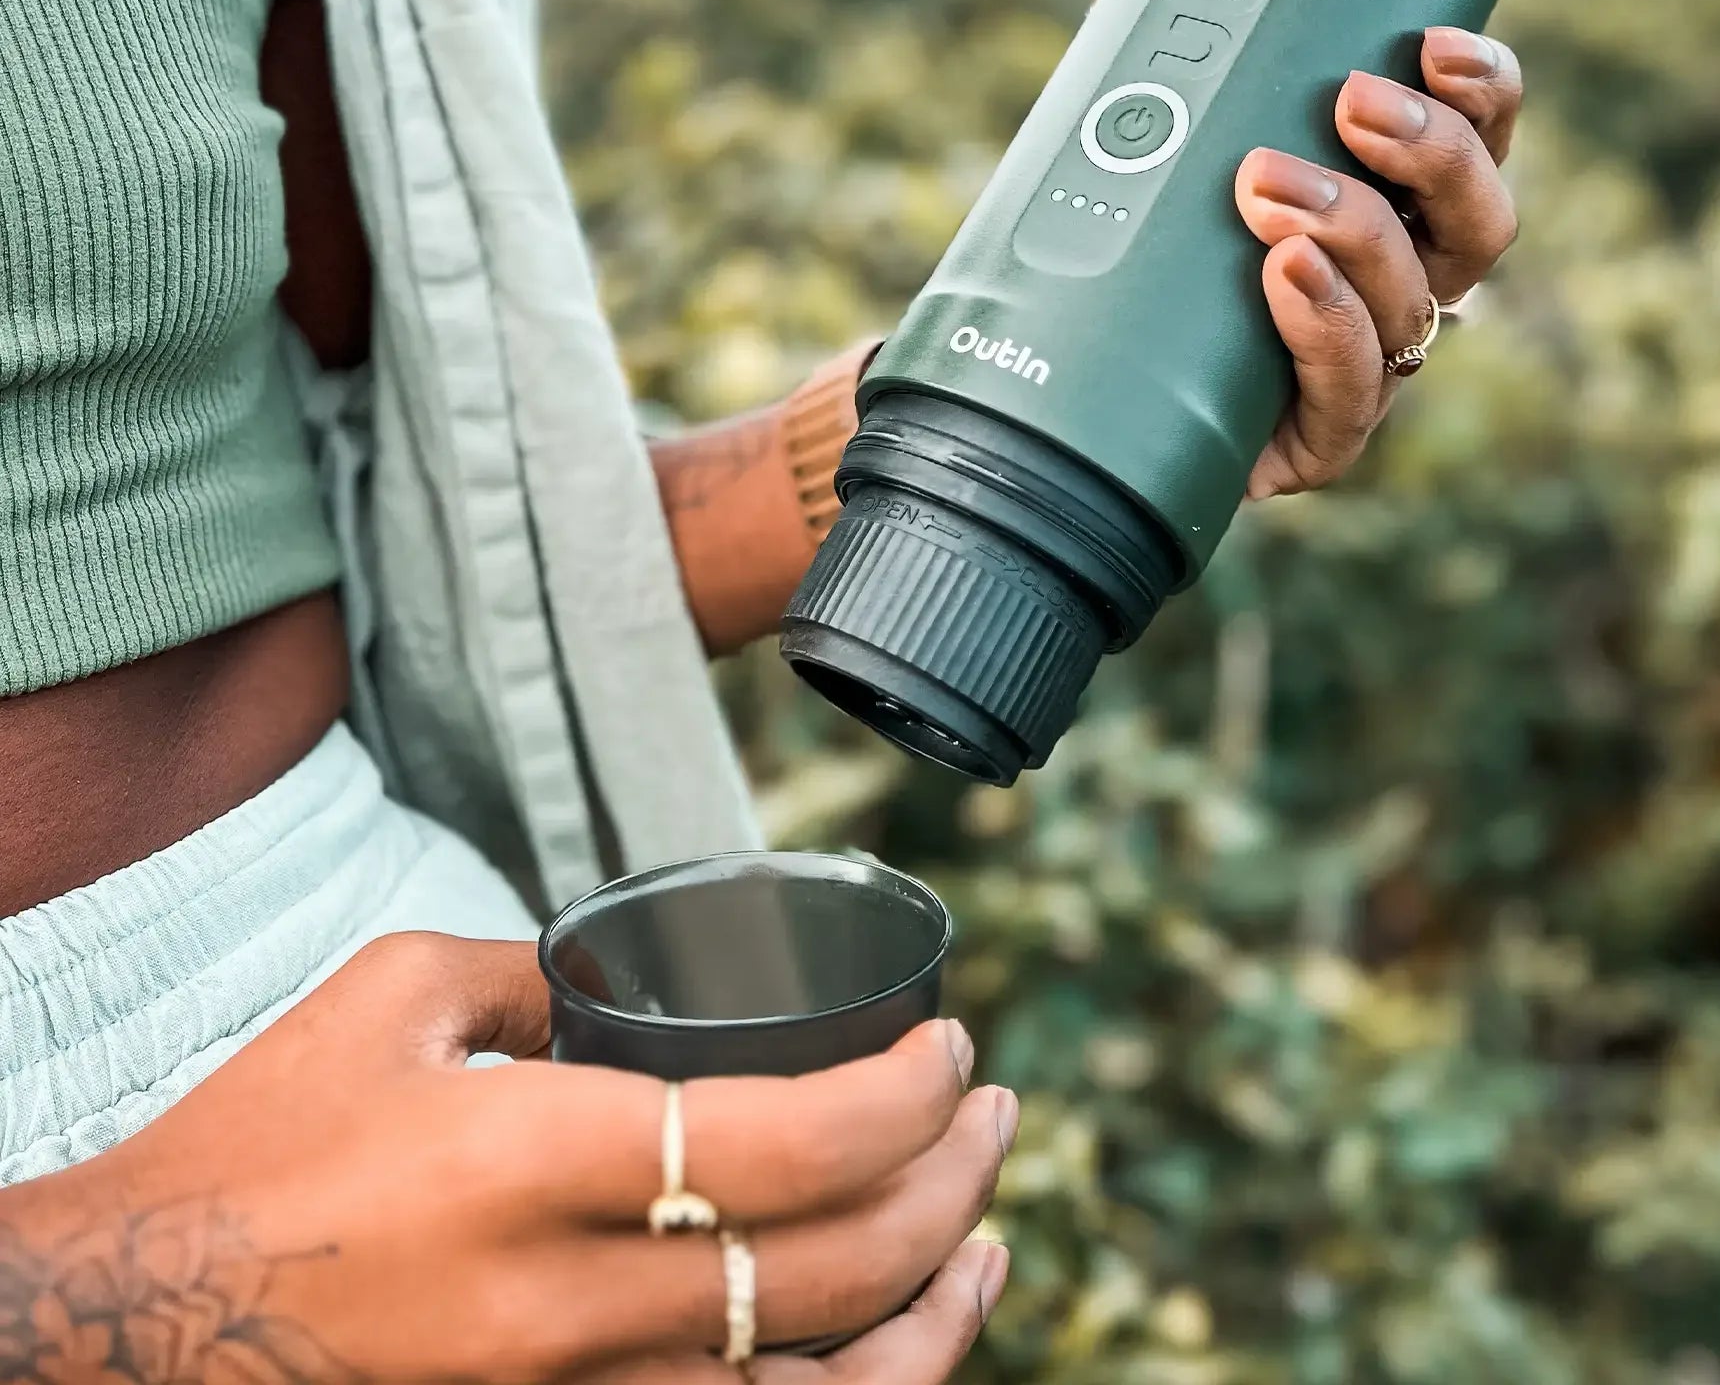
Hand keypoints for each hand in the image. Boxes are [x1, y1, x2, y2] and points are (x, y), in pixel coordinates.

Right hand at [0, 934, 1013, 1381]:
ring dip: (935, 1308)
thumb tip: (642, 978)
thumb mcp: (397, 1001)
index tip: (950, 1044)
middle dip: (952, 1178)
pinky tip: (897, 1346)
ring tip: (987, 1232)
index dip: (906, 1095)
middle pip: (834, 1267)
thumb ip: (542, 974)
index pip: (788, 1141)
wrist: (124, 1332)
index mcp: (529, 1165)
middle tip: (993, 1106)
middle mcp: (564, 1310)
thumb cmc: (254, 1148)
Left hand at [1098, 0, 1523, 498]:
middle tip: (1348, 103)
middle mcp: (1404, 274)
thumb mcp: (1145, 82)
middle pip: (1483, 222)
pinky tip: (1284, 278)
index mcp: (1395, 191)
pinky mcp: (1311, 436)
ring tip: (1267, 187)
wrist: (1061, 365)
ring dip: (1362, 237)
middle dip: (1434, 158)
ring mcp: (1366, 362)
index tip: (1435, 42)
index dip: (1487, 91)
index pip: (1484, 135)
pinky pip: (1350, 397)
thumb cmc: (1137, 208)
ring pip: (1422, 306)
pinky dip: (1326, 332)